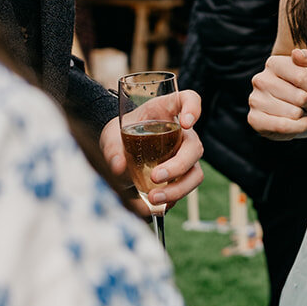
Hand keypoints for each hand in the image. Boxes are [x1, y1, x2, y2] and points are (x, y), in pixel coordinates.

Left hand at [99, 90, 203, 213]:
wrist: (116, 149)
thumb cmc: (118, 133)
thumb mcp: (111, 136)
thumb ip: (112, 149)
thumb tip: (118, 168)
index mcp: (166, 111)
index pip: (190, 99)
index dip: (193, 108)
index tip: (185, 123)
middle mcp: (181, 133)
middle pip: (194, 146)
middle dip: (178, 165)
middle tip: (156, 176)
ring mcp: (183, 156)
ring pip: (195, 173)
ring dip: (178, 189)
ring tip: (153, 199)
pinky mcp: (180, 176)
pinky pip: (184, 189)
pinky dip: (171, 200)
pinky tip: (154, 206)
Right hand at [248, 47, 306, 138]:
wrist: (293, 108)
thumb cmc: (303, 85)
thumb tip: (296, 53)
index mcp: (273, 63)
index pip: (302, 77)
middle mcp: (260, 80)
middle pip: (300, 97)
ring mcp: (255, 100)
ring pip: (294, 113)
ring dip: (305, 115)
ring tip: (303, 110)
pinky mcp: (254, 119)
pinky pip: (283, 127)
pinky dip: (299, 127)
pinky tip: (305, 122)